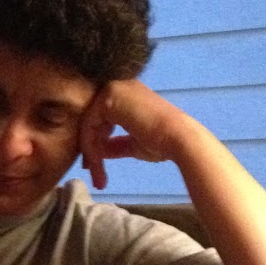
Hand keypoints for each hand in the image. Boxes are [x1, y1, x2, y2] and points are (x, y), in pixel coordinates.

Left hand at [78, 80, 194, 189]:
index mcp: (124, 95)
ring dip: (91, 154)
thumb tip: (100, 151)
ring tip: (98, 177)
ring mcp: (112, 89)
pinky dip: (91, 147)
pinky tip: (97, 165)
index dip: (94, 144)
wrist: (177, 139)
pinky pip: (89, 125)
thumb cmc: (161, 142)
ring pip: (87, 124)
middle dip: (90, 150)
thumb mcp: (132, 144)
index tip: (93, 167)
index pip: (98, 119)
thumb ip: (114, 144)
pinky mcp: (108, 97)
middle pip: (91, 121)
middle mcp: (116, 87)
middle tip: (93, 175)